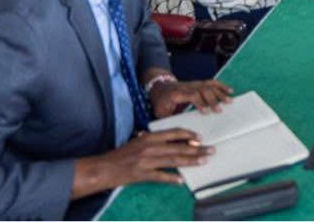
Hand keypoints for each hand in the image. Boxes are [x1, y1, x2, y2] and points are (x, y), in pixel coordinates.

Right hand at [72, 129, 213, 196]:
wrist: (102, 168)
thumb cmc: (120, 155)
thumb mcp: (137, 142)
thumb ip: (152, 140)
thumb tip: (170, 141)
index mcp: (149, 137)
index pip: (174, 133)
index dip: (189, 134)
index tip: (200, 137)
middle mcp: (149, 147)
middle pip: (179, 147)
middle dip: (197, 149)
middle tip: (211, 150)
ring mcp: (146, 161)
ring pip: (174, 160)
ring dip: (191, 161)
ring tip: (203, 161)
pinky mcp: (142, 174)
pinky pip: (160, 177)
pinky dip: (172, 179)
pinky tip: (182, 181)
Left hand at [149, 79, 232, 118]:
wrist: (159, 88)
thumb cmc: (160, 103)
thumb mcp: (161, 113)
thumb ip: (170, 121)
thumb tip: (181, 134)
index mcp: (176, 94)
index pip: (191, 95)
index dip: (200, 103)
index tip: (206, 113)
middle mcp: (187, 87)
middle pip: (203, 89)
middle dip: (213, 99)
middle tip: (220, 110)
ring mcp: (193, 84)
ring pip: (209, 85)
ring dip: (220, 93)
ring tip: (230, 101)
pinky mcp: (198, 83)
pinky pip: (211, 82)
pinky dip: (221, 86)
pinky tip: (230, 91)